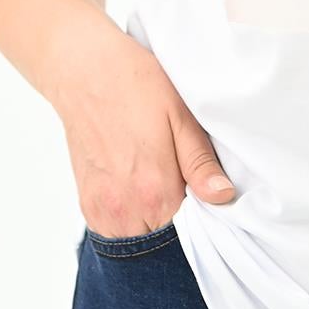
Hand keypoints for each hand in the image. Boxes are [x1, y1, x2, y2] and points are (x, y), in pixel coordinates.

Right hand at [53, 26, 236, 236]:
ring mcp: (101, 210)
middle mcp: (124, 210)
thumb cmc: (135, 85)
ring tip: (157, 178)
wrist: (85, 71)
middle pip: (164, 236)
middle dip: (178, 217)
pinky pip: (115, 229)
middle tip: (179, 177)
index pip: (193, 229)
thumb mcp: (181, 116)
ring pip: (139, 236)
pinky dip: (131, 216)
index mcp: (155, 191)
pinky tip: (138, 183)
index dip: (203, 212)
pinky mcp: (87, 204)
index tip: (203, 189)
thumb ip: (200, 163)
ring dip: (153, 219)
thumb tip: (223, 196)